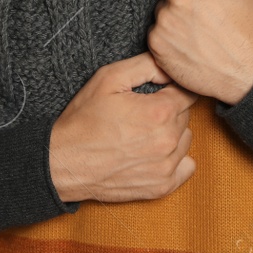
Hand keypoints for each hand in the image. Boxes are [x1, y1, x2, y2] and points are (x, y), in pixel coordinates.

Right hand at [48, 52, 197, 203]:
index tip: (158, 92)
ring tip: (143, 133)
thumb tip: (171, 65)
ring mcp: (166, 166)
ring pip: (185, 140)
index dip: (173, 88)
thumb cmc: (83, 120)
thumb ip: (146, 66)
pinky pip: (186, 167)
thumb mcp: (109, 78)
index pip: (188, 92)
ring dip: (172, 134)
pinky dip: (175, 159)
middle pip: (185, 116)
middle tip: (142, 112)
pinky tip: (153, 154)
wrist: (64, 162)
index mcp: (160, 112)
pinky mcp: (161, 186)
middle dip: (169, 110)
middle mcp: (168, 141)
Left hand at [147, 0, 252, 105]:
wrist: (248, 71)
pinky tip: (190, 45)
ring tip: (199, 31)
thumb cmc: (250, 26)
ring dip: (174, 17)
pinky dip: (168, 39)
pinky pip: (155, 33)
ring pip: (161, 10)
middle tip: (204, 12)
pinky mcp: (155, 45)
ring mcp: (163, 21)